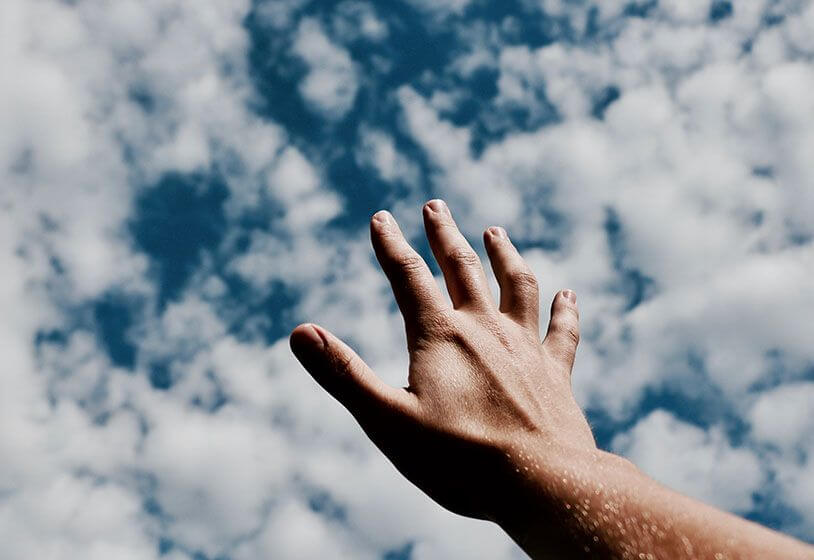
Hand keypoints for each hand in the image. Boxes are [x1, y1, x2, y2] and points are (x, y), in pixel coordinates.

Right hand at [290, 199, 594, 521]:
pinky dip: (564, 310)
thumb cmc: (460, 460)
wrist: (542, 485)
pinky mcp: (556, 374)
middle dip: (445, 235)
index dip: (391, 245)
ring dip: (503, 256)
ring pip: (515, 286)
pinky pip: (562, 332)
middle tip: (435, 205)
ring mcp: (525, 348)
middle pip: (462, 269)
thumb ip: (343, 374)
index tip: (381, 217)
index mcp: (440, 337)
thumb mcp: (387, 420)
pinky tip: (567, 294)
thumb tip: (299, 333)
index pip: (408, 277)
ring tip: (494, 232)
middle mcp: (485, 330)